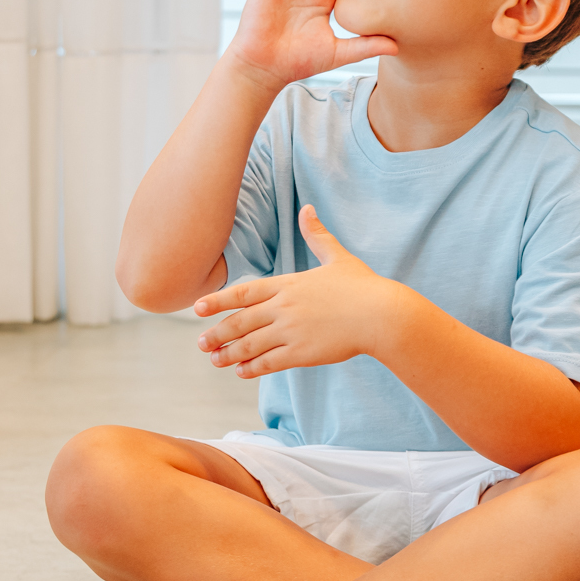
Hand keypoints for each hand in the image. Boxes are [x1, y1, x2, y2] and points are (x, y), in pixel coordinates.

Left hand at [195, 205, 400, 377]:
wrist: (382, 316)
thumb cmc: (363, 287)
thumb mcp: (338, 257)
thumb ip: (317, 235)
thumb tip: (308, 209)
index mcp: (289, 284)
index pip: (244, 292)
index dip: (218, 301)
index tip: (197, 308)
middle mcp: (284, 308)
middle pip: (240, 321)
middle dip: (217, 333)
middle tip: (200, 342)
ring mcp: (291, 332)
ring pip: (249, 345)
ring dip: (228, 354)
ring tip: (214, 360)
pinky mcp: (302, 353)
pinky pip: (269, 363)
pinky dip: (251, 368)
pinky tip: (240, 372)